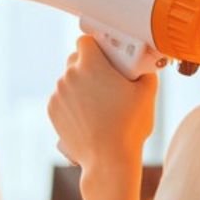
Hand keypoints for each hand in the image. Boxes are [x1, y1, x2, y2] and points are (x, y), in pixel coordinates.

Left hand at [48, 36, 157, 171]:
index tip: (105, 54)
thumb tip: (144, 66)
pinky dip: (71, 101)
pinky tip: (87, 113)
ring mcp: (58, 93)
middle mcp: (69, 75)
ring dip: (80, 84)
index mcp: (90, 64)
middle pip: (75, 59)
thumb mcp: (147, 94)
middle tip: (105, 78)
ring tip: (98, 101)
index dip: (96, 45)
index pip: (85, 40)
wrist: (107, 159)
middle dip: (88, 64)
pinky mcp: (52, 110)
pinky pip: (62, 97)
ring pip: (68, 79)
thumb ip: (146, 71)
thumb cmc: (128, 126)